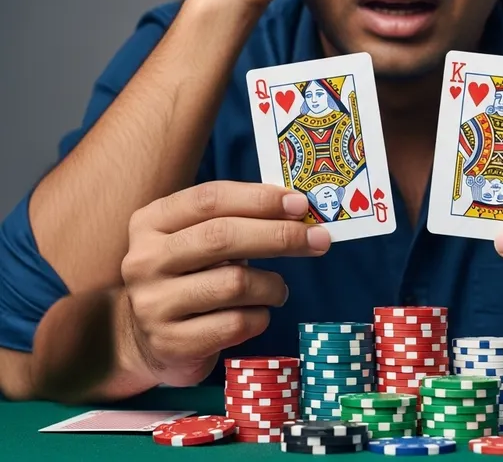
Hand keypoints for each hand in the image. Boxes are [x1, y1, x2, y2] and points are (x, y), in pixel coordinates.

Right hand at [121, 182, 329, 386]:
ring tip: (279, 289)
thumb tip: (297, 210)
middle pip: (222, 236)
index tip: (300, 205)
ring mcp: (153, 304)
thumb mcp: (197, 238)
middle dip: (279, 235)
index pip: (210, 198)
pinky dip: (260, 316)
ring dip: (272, 284)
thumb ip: (236, 219)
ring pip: (234, 283)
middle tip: (318, 240)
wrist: (149, 341)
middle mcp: (145, 260)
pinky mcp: (171, 344)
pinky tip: (259, 313)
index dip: (260, 199)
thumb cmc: (188, 276)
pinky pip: (235, 324)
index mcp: (152, 221)